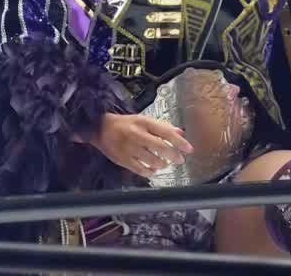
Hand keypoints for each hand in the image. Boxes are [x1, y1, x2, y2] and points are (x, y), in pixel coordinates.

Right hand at [73, 113, 193, 178]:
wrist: (101, 129)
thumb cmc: (126, 123)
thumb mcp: (144, 119)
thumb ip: (162, 126)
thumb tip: (180, 132)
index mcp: (143, 122)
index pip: (165, 132)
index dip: (179, 141)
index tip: (189, 149)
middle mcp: (137, 134)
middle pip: (160, 147)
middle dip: (173, 155)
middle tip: (180, 160)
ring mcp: (129, 148)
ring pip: (151, 160)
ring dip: (162, 164)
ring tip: (165, 163)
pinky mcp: (123, 160)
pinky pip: (140, 169)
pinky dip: (150, 171)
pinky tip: (154, 170)